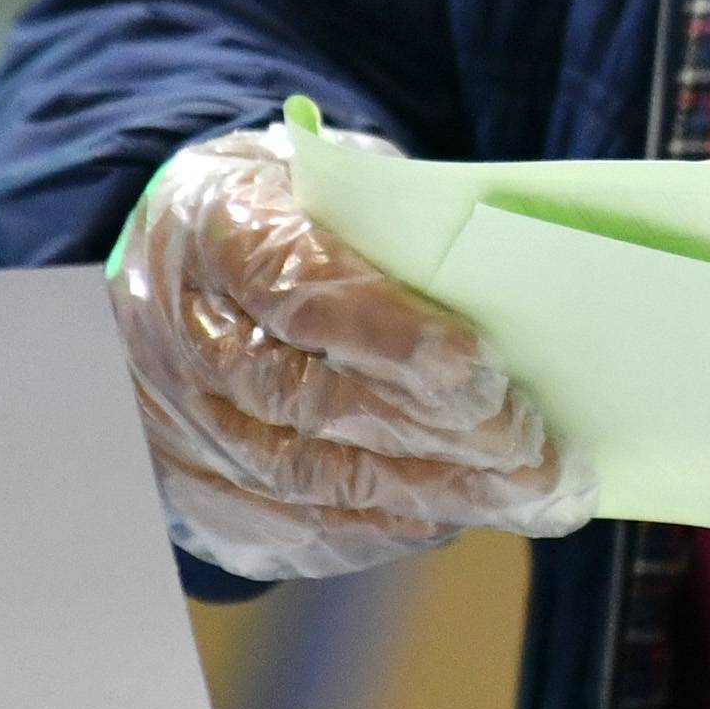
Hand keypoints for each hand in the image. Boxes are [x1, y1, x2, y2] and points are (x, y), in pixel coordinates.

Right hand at [109, 123, 591, 579]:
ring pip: (306, 481)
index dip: (390, 338)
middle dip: (434, 434)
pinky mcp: (193, 494)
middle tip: (532, 451)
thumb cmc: (294, 213)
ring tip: (524, 497)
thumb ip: (401, 222)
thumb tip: (506, 286)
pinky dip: (385, 529)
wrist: (180, 259)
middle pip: (308, 402)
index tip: (481, 372)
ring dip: (428, 496)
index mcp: (213, 229)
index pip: (297, 293)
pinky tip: (458, 514)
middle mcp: (177, 335)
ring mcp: (176, 424)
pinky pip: (292, 531)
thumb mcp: (337, 177)